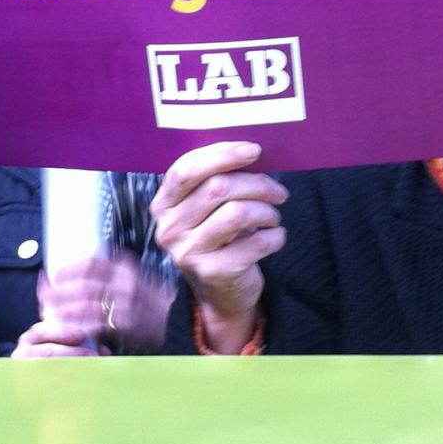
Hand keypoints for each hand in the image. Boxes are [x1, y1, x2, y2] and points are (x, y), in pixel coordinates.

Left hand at [11, 253, 177, 357]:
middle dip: (61, 290)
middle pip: (84, 284)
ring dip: (65, 309)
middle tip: (44, 295)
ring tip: (50, 312)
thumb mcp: (134, 278)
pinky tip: (68, 328)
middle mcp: (125, 283)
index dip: (70, 269)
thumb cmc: (150, 302)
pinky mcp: (126, 324)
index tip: (54, 274)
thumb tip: (78, 273)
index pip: (92, 264)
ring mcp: (126, 304)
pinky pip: (96, 324)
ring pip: (87, 304)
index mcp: (126, 268)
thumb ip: (111, 274)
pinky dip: (80, 326)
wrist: (176, 321)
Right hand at [151, 142, 286, 354]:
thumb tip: (252, 152)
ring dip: (267, 211)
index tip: (254, 150)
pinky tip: (275, 237)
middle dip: (257, 184)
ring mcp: (188, 253)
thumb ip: (218, 180)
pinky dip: (274, 236)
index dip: (222, 155)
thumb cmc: (220, 237)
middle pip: (218, 188)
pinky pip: (255, 243)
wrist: (221, 293)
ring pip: (238, 213)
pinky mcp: (213, 273)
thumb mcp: (209, 208)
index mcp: (164, 204)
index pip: (187, 169)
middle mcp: (169, 228)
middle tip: (278, 191)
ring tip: (273, 217)